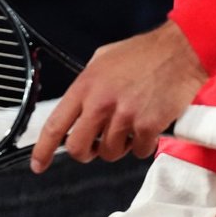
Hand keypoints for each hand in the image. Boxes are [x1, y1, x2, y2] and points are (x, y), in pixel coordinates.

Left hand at [29, 21, 208, 172]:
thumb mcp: (102, 59)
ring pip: (110, 153)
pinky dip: (143, 146)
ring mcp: (124, 116)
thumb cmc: (142, 54)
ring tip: (129, 126)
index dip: (43, 149)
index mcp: (85, 86)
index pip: (55, 124)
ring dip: (119, 147)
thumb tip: (77, 107)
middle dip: (86, 153)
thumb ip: (87, 84)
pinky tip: (148, 127)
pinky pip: (139, 152)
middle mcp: (100, 103)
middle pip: (78, 148)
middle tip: (96, 146)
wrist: (178, 52)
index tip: (38, 164)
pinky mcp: (148, 126)